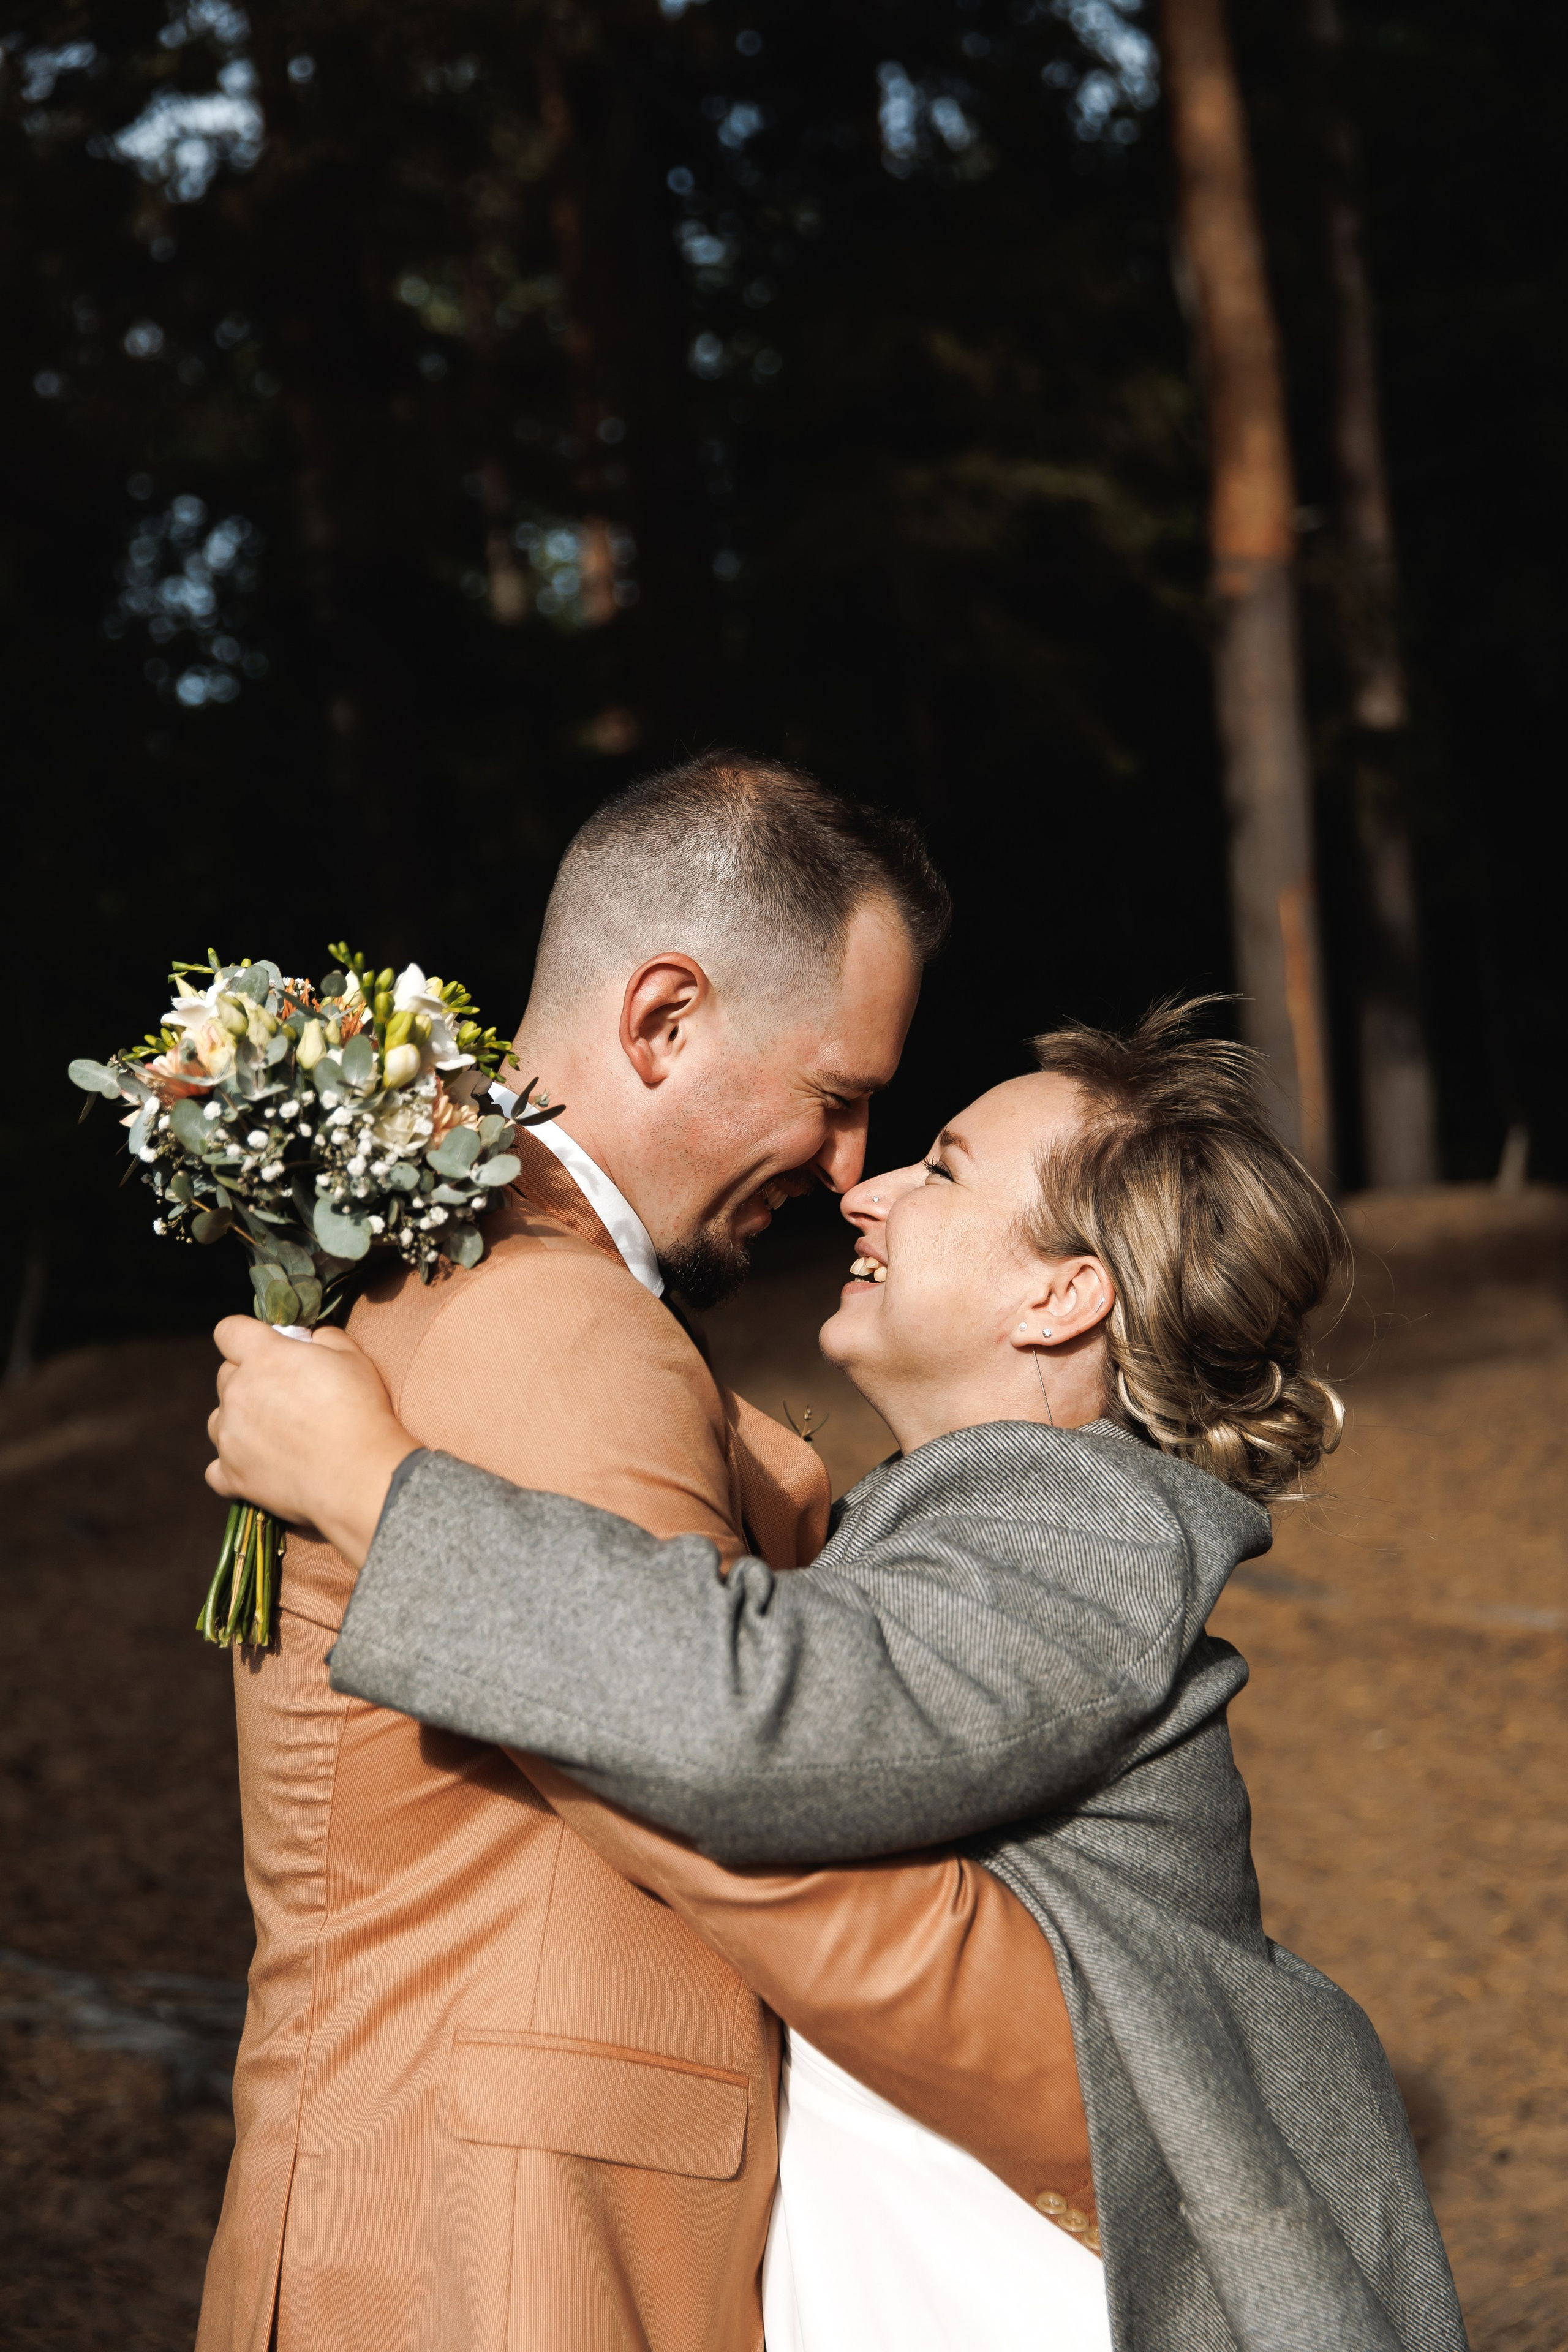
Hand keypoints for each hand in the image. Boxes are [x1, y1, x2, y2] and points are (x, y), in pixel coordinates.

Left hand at [207, 1318, 419, 1568]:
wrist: (360, 1475)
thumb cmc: (360, 1411)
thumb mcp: (352, 1358)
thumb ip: (324, 1337)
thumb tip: (312, 1336)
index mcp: (263, 1358)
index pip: (228, 1331)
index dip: (246, 1336)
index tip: (267, 1347)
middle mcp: (237, 1394)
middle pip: (225, 1376)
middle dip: (249, 1379)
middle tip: (285, 1395)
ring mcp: (230, 1437)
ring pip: (218, 1420)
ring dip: (238, 1421)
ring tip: (273, 1433)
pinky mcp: (232, 1475)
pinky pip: (216, 1468)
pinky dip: (235, 1465)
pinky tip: (259, 1465)